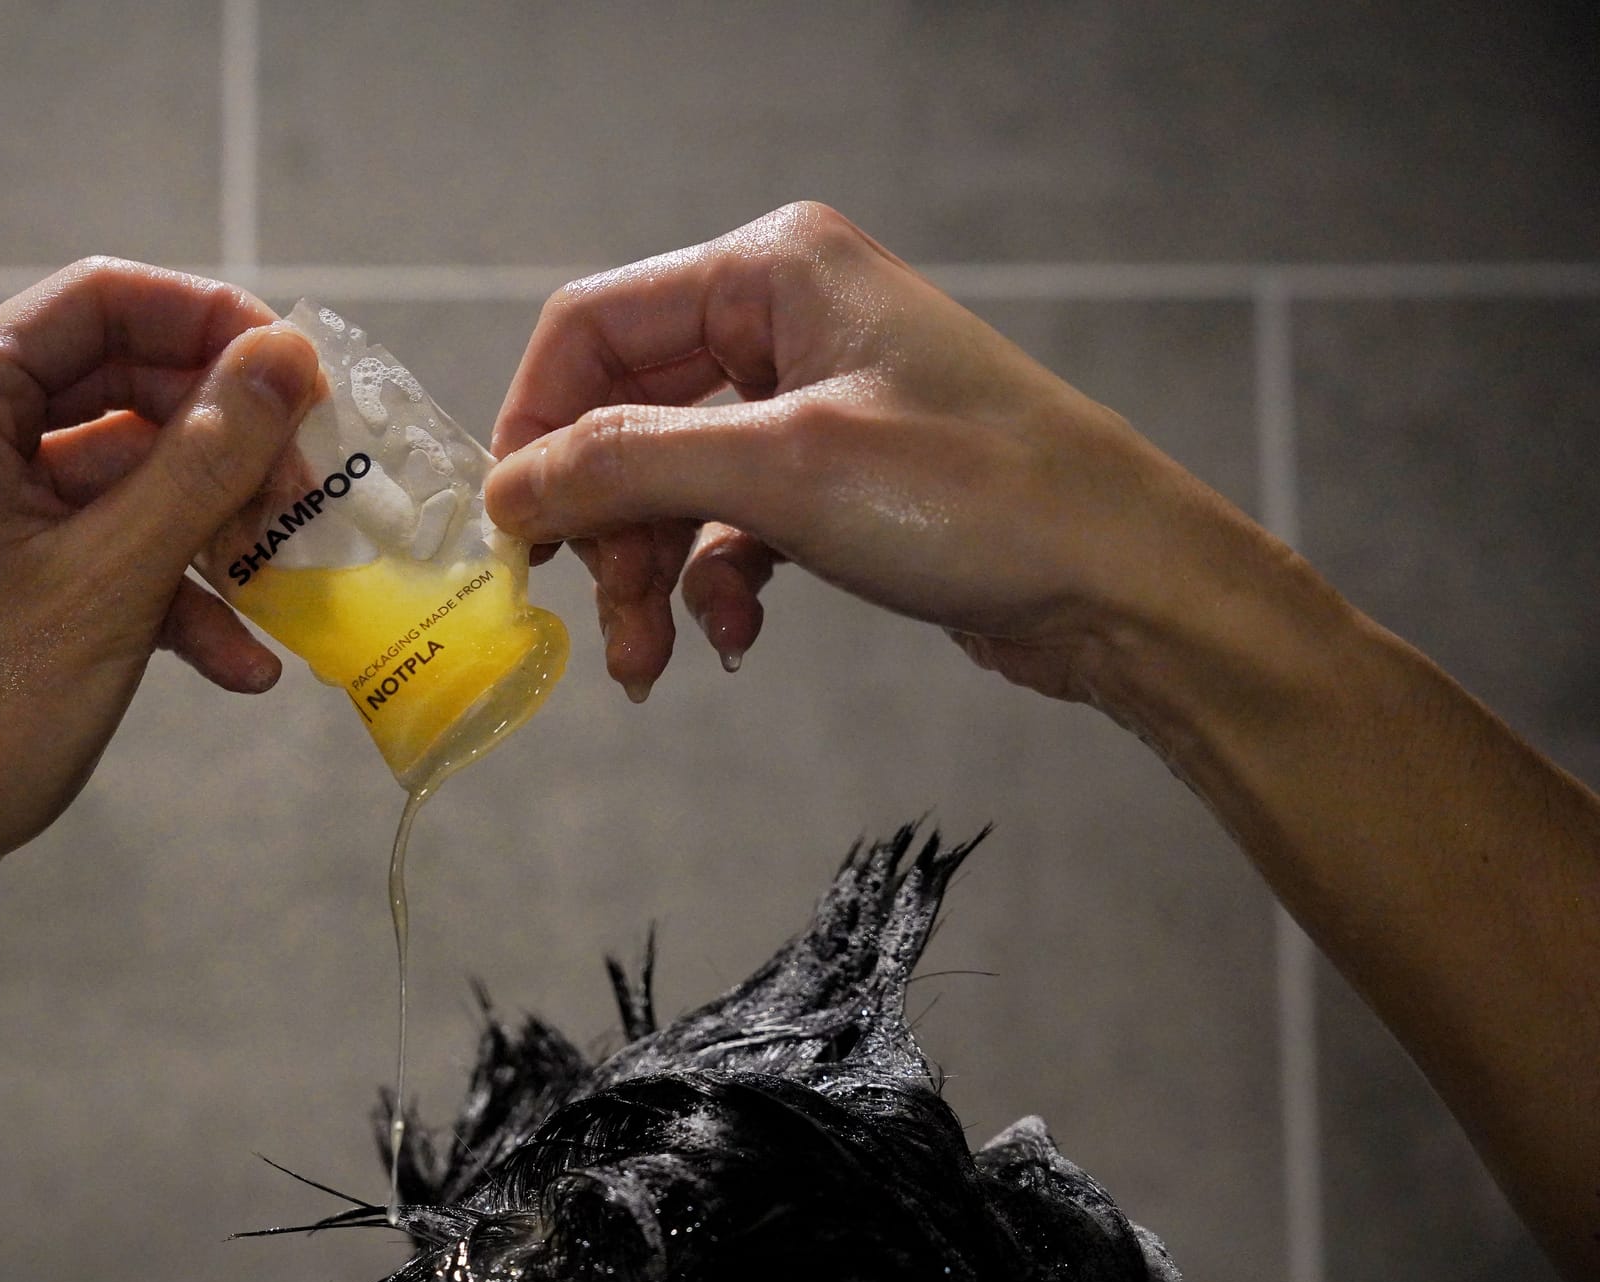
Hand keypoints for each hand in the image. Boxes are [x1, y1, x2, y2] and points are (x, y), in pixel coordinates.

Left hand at [0, 257, 318, 901]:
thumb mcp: (112, 581)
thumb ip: (207, 457)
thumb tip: (289, 356)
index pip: (100, 301)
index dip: (215, 325)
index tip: (304, 381)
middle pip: (112, 385)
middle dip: (221, 446)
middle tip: (307, 496)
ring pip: (109, 473)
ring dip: (203, 526)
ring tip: (285, 583)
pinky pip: (79, 539)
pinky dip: (155, 584)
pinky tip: (234, 659)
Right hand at [484, 201, 1263, 709]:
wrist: (1122, 584)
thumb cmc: (977, 496)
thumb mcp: (783, 471)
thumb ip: (628, 467)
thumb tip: (508, 485)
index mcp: (772, 270)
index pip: (594, 328)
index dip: (537, 427)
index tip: (512, 530)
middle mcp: (786, 321)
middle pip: (629, 416)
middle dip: (606, 525)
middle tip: (597, 617)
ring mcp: (815, 401)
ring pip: (677, 483)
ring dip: (653, 573)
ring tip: (655, 663)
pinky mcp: (839, 477)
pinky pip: (735, 525)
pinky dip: (719, 583)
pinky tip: (735, 636)